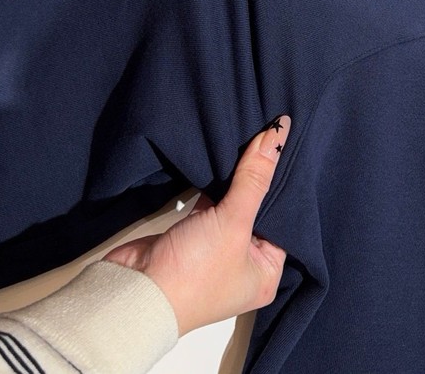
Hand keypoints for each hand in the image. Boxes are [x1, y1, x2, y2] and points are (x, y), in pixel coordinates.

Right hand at [103, 116, 290, 334]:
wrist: (135, 290)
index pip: (286, 220)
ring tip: (251, 140)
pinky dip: (214, 186)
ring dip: (236, 180)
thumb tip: (278, 133)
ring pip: (234, 205)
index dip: (285, 185)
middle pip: (259, 210)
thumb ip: (254, 178)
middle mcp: (245, 264)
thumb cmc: (194, 272)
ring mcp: (216, 250)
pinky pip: (212, 204)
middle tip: (271, 136)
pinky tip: (221, 159)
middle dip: (260, 179)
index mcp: (267, 272)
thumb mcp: (233, 222)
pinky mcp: (193, 236)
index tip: (288, 146)